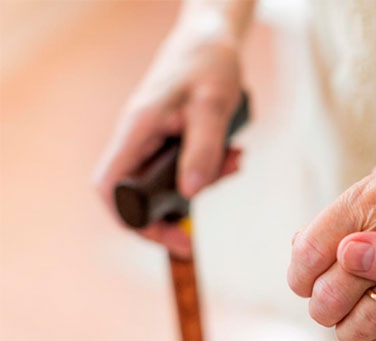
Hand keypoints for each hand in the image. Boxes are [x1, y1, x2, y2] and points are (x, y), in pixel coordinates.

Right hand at [93, 25, 244, 257]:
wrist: (211, 38)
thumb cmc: (209, 63)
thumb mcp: (214, 105)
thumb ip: (203, 149)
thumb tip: (190, 194)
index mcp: (137, 129)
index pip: (111, 189)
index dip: (132, 220)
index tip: (170, 237)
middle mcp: (137, 139)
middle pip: (136, 195)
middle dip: (171, 213)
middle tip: (201, 224)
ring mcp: (152, 141)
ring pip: (165, 184)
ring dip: (200, 185)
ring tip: (235, 163)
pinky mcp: (170, 140)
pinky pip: (183, 168)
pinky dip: (208, 169)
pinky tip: (234, 156)